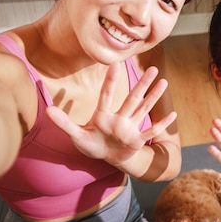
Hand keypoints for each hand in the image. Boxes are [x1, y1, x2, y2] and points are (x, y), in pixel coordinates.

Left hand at [46, 63, 175, 166]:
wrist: (107, 158)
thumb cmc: (92, 144)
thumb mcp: (76, 136)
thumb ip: (64, 123)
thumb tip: (47, 110)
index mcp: (103, 115)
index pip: (107, 94)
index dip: (111, 80)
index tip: (115, 64)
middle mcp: (120, 117)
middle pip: (132, 97)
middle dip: (142, 84)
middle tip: (151, 68)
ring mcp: (130, 127)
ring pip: (143, 109)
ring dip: (153, 97)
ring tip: (163, 82)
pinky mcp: (137, 140)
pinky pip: (151, 131)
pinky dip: (161, 124)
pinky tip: (173, 115)